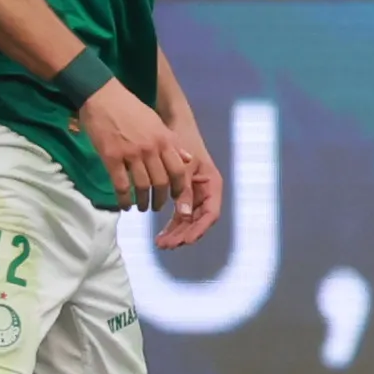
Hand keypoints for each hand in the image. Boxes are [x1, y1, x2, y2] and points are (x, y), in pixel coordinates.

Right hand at [77, 79, 192, 215]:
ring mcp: (131, 154)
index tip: (176, 197)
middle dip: (161, 199)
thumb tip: (187, 158)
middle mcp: (151, 149)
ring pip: (142, 186)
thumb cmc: (130, 108)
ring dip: (143, 202)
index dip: (179, 187)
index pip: (179, 170)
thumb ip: (171, 142)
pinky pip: (120, 184)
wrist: (103, 96)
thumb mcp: (157, 122)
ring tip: (141, 208)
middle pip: (161, 182)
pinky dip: (123, 199)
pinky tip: (124, 205)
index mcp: (164, 139)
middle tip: (157, 207)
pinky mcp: (111, 157)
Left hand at [152, 105, 225, 250]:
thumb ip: (184, 191)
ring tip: (160, 244)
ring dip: (175, 233)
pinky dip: (171, 226)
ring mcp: (196, 196)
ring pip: (188, 221)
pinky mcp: (184, 196)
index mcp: (213, 185)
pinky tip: (160, 235)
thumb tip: (183, 216)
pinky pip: (180, 215)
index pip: (211, 213)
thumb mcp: (184, 167)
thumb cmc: (183, 143)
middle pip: (198, 221)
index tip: (185, 240)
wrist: (174, 127)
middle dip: (183, 235)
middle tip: (165, 245)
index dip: (199, 229)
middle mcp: (207, 193)